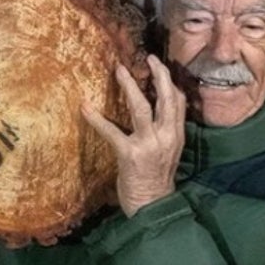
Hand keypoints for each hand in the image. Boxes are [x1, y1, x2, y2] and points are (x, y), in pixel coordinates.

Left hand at [82, 55, 185, 217]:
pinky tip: (86, 108)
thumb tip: (155, 112)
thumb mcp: (169, 152)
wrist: (153, 206)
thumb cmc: (157, 179)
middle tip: (149, 58)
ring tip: (120, 70)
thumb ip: (165, 131)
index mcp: (177, 135)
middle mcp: (166, 136)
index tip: (160, 66)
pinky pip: (111, 132)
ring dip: (129, 87)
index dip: (169, 82)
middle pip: (165, 98)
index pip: (178, 102)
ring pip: (140, 108)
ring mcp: (148, 145)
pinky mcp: (129, 154)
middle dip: (158, 75)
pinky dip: (97, 119)